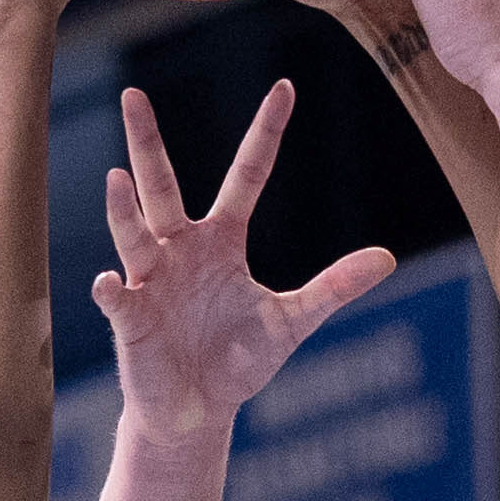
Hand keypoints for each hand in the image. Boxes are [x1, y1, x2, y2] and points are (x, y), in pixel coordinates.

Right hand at [92, 82, 394, 448]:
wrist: (198, 411)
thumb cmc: (239, 360)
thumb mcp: (292, 322)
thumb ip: (333, 288)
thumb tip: (387, 258)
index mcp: (222, 241)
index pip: (246, 175)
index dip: (265, 134)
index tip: (284, 89)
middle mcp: (180, 249)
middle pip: (163, 186)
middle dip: (146, 143)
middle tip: (133, 94)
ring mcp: (151, 281)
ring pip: (134, 235)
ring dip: (124, 210)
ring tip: (118, 178)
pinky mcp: (132, 320)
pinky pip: (119, 299)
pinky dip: (114, 292)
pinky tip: (112, 284)